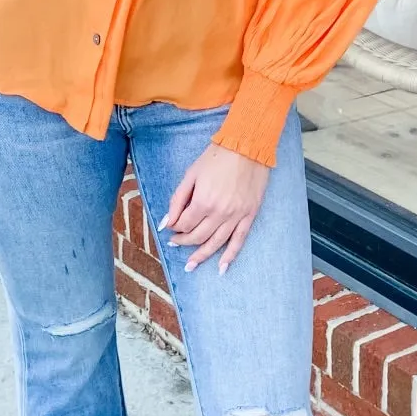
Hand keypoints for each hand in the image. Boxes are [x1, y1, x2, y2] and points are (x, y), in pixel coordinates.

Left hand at [161, 143, 267, 274]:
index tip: (173, 225)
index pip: (185, 224)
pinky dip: (230, 256)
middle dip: (184, 241)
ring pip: (216, 243)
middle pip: (198, 236)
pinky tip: (222, 268)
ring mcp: (236, 216)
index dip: (176, 227)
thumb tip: (167, 222)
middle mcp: (219, 213)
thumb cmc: (217, 157)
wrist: (248, 147)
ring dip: (201, 256)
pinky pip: (239, 241)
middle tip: (176, 243)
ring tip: (191, 265)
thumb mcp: (191, 174)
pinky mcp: (249, 215)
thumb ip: (178, 199)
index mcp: (203, 201)